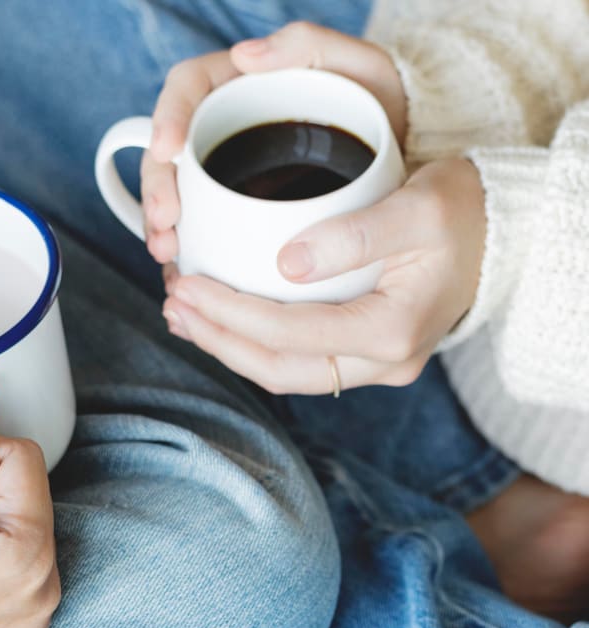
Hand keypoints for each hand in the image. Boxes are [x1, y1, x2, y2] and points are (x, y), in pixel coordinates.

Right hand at [141, 22, 405, 262]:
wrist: (402, 163)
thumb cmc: (379, 109)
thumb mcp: (360, 66)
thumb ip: (310, 45)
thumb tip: (246, 56)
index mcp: (238, 86)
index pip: (187, 87)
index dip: (167, 115)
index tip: (166, 149)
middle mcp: (222, 129)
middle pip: (170, 152)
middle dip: (158, 189)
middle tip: (167, 221)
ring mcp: (223, 174)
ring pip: (177, 196)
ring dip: (162, 228)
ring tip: (170, 255)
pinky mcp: (232, 211)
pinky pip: (197, 230)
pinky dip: (188, 255)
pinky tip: (187, 276)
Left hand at [163, 159, 485, 393]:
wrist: (501, 232)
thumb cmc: (463, 212)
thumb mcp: (418, 208)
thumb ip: (355, 235)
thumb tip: (285, 263)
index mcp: (393, 332)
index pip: (290, 333)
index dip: (229, 314)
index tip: (186, 285)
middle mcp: (384, 362)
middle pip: (278, 367)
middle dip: (217, 338)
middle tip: (173, 302)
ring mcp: (375, 365)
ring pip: (284, 372)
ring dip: (228, 346)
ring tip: (181, 314)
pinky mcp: (364, 353)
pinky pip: (297, 360)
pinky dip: (252, 343)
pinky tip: (220, 320)